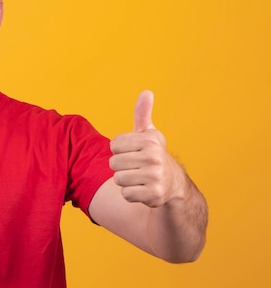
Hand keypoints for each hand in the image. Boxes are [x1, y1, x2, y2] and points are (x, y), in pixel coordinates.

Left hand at [109, 91, 184, 207]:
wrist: (173, 184)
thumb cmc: (153, 155)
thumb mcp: (149, 134)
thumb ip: (142, 114)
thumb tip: (146, 92)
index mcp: (150, 140)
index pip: (114, 145)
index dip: (120, 150)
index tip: (133, 152)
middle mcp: (154, 157)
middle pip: (113, 163)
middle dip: (121, 167)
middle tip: (136, 167)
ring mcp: (155, 177)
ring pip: (118, 179)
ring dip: (125, 181)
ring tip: (139, 178)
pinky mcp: (154, 195)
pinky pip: (125, 194)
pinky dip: (131, 194)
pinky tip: (142, 189)